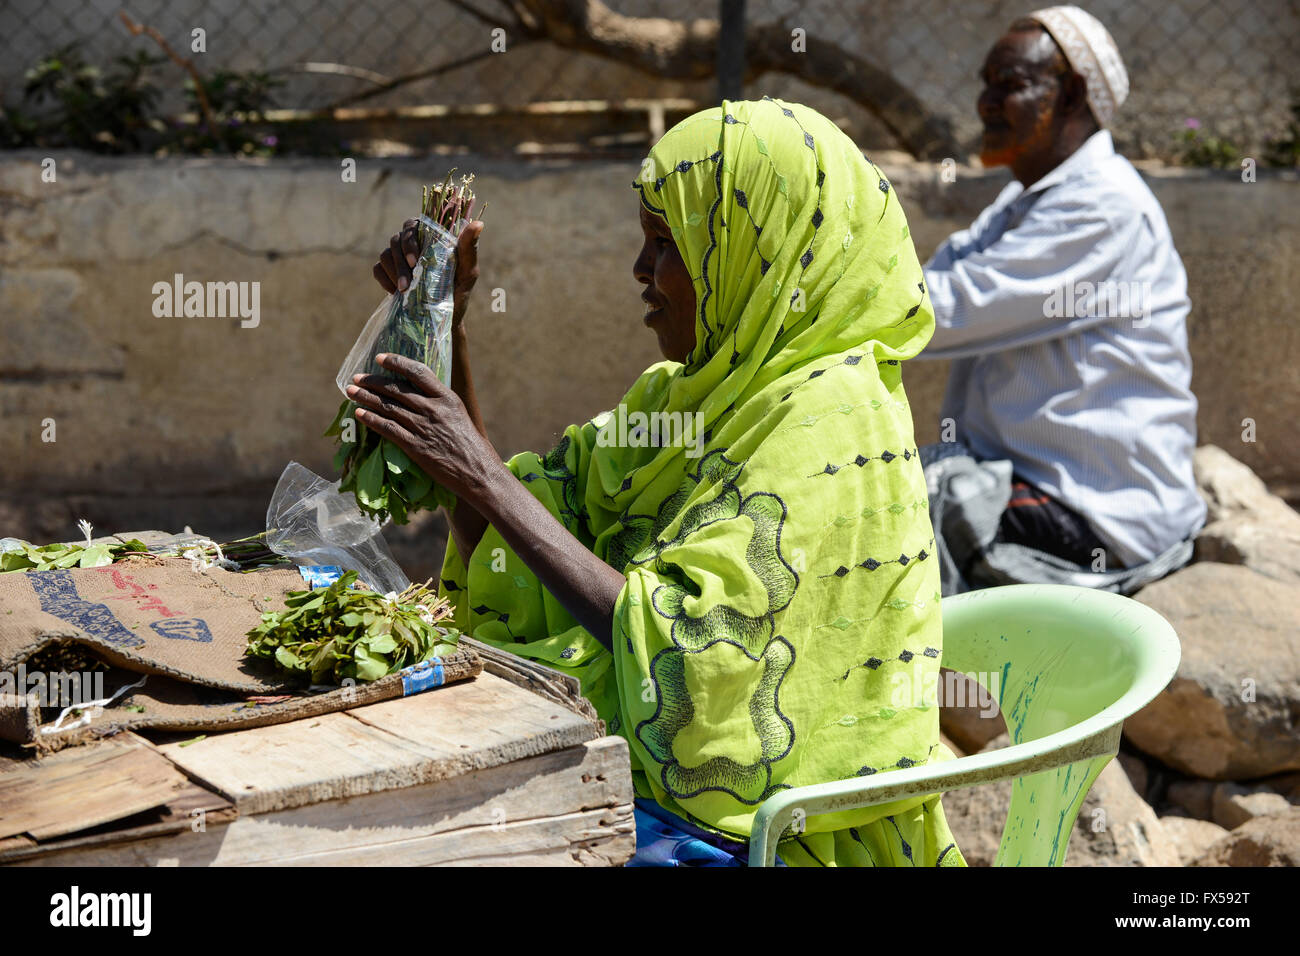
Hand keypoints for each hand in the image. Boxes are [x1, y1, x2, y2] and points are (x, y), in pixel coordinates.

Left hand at [346, 353, 494, 499]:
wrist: (478, 473)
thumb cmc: (472, 447)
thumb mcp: (460, 416)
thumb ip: (440, 405)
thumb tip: (419, 396)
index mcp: (447, 398)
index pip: (418, 372)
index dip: (397, 363)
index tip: (380, 358)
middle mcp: (434, 409)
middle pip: (397, 389)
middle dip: (373, 381)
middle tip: (357, 378)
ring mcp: (423, 428)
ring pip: (388, 407)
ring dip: (366, 398)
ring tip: (351, 392)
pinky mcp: (415, 447)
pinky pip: (388, 429)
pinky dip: (371, 419)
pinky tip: (359, 414)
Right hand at [372, 220, 483, 329]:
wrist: (445, 318)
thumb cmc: (459, 292)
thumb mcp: (467, 272)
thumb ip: (470, 248)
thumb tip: (479, 224)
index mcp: (429, 236)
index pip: (412, 224)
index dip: (409, 240)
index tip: (415, 261)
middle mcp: (412, 243)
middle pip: (395, 239)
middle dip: (400, 262)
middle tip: (408, 284)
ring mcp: (398, 257)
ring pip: (385, 253)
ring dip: (393, 272)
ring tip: (405, 291)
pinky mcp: (388, 272)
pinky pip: (378, 268)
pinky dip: (384, 280)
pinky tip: (395, 293)